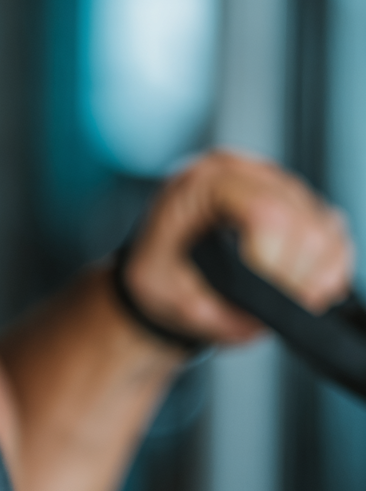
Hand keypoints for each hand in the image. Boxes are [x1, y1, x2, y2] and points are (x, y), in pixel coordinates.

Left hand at [124, 150, 353, 344]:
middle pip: (303, 222)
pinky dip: (326, 269)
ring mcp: (274, 184)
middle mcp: (243, 171)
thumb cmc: (157, 271)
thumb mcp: (164, 294)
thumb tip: (256, 318)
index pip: (266, 211)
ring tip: (278, 296)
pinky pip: (334, 236)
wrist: (160, 269)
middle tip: (268, 303)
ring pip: (325, 229)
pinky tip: (298, 286)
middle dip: (292, 275)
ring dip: (312, 275)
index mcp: (204, 182)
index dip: (272, 261)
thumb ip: (207, 310)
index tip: (259, 292)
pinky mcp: (298, 204)